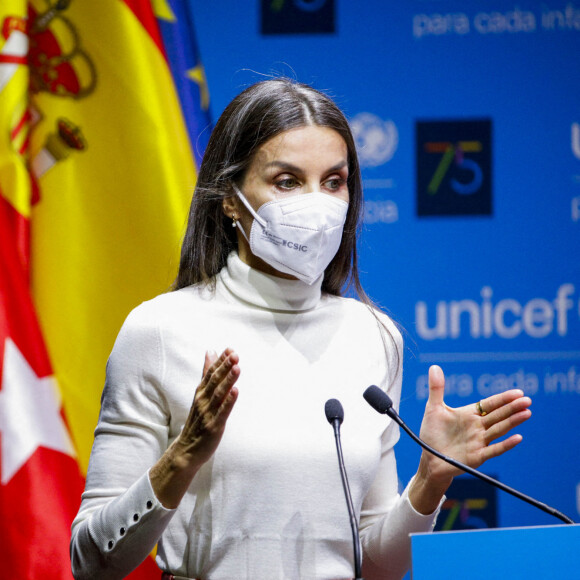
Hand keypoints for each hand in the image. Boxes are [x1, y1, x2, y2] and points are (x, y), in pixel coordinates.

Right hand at [175, 348, 239, 465]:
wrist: (186, 450)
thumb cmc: (197, 420)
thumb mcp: (200, 394)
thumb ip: (206, 373)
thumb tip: (210, 351)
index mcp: (201, 392)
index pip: (210, 373)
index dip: (220, 361)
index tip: (229, 349)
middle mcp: (203, 401)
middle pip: (214, 381)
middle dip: (225, 367)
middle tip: (234, 354)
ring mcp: (208, 413)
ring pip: (219, 394)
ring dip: (228, 380)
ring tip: (237, 367)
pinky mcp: (214, 426)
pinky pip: (222, 412)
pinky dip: (228, 402)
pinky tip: (235, 391)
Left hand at [409, 365, 531, 513]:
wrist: (429, 459)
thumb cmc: (432, 434)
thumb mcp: (433, 408)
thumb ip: (436, 388)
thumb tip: (434, 366)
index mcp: (470, 414)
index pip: (490, 404)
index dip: (503, 398)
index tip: (518, 392)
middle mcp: (478, 427)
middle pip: (498, 415)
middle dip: (512, 408)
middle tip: (528, 400)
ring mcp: (479, 442)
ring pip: (499, 430)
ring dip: (513, 422)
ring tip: (527, 413)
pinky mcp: (477, 456)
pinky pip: (493, 450)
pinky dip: (505, 444)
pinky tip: (518, 438)